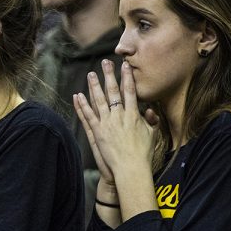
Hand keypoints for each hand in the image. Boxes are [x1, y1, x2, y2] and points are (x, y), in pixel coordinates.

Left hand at [74, 59, 157, 184]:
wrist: (131, 169)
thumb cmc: (143, 154)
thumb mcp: (152, 135)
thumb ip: (152, 121)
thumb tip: (152, 110)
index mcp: (133, 116)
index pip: (129, 92)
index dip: (127, 78)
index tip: (125, 66)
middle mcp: (119, 117)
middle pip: (113, 92)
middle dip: (109, 75)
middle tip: (105, 62)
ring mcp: (107, 124)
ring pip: (98, 101)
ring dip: (94, 86)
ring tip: (91, 74)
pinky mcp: (97, 132)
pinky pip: (88, 116)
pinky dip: (82, 105)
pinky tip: (78, 96)